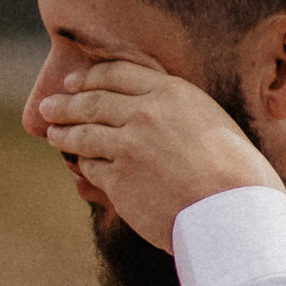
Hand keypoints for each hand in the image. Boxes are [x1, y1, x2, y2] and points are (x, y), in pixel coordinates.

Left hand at [35, 55, 278, 249]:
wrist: (235, 211)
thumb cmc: (236, 172)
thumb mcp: (210, 122)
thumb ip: (176, 111)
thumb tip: (146, 110)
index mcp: (172, 92)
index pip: (118, 73)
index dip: (90, 77)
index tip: (74, 82)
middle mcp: (146, 113)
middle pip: (92, 101)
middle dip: (65, 103)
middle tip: (49, 106)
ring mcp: (128, 146)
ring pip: (83, 134)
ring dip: (63, 133)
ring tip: (53, 134)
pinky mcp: (118, 179)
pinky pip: (90, 167)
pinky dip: (82, 165)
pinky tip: (78, 165)